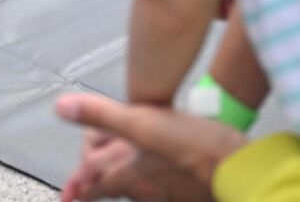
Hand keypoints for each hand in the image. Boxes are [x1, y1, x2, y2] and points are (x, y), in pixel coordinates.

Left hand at [55, 94, 243, 201]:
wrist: (238, 169)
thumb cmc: (194, 148)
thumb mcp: (142, 123)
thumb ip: (100, 115)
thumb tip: (62, 107)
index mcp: (130, 172)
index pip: (95, 182)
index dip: (79, 186)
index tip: (67, 195)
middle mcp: (146, 187)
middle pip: (115, 189)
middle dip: (98, 187)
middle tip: (84, 190)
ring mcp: (169, 192)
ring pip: (140, 191)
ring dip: (125, 185)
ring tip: (119, 181)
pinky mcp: (190, 191)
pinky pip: (163, 191)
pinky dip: (153, 184)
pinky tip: (160, 177)